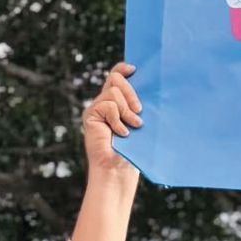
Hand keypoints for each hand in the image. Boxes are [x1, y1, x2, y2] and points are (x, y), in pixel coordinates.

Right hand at [83, 61, 141, 179]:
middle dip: (131, 92)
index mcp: (117, 101)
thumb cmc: (133, 152)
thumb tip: (150, 88)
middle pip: (115, 78)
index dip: (123, 68)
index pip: (116, 75)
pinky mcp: (91, 116)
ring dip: (127, 110)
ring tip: (134, 126)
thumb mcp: (139, 123)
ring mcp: (96, 108)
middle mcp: (105, 102)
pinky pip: (108, 106)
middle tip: (140, 111)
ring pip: (113, 92)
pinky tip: (122, 133)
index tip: (135, 70)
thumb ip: (138, 106)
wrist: (118, 171)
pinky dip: (118, 119)